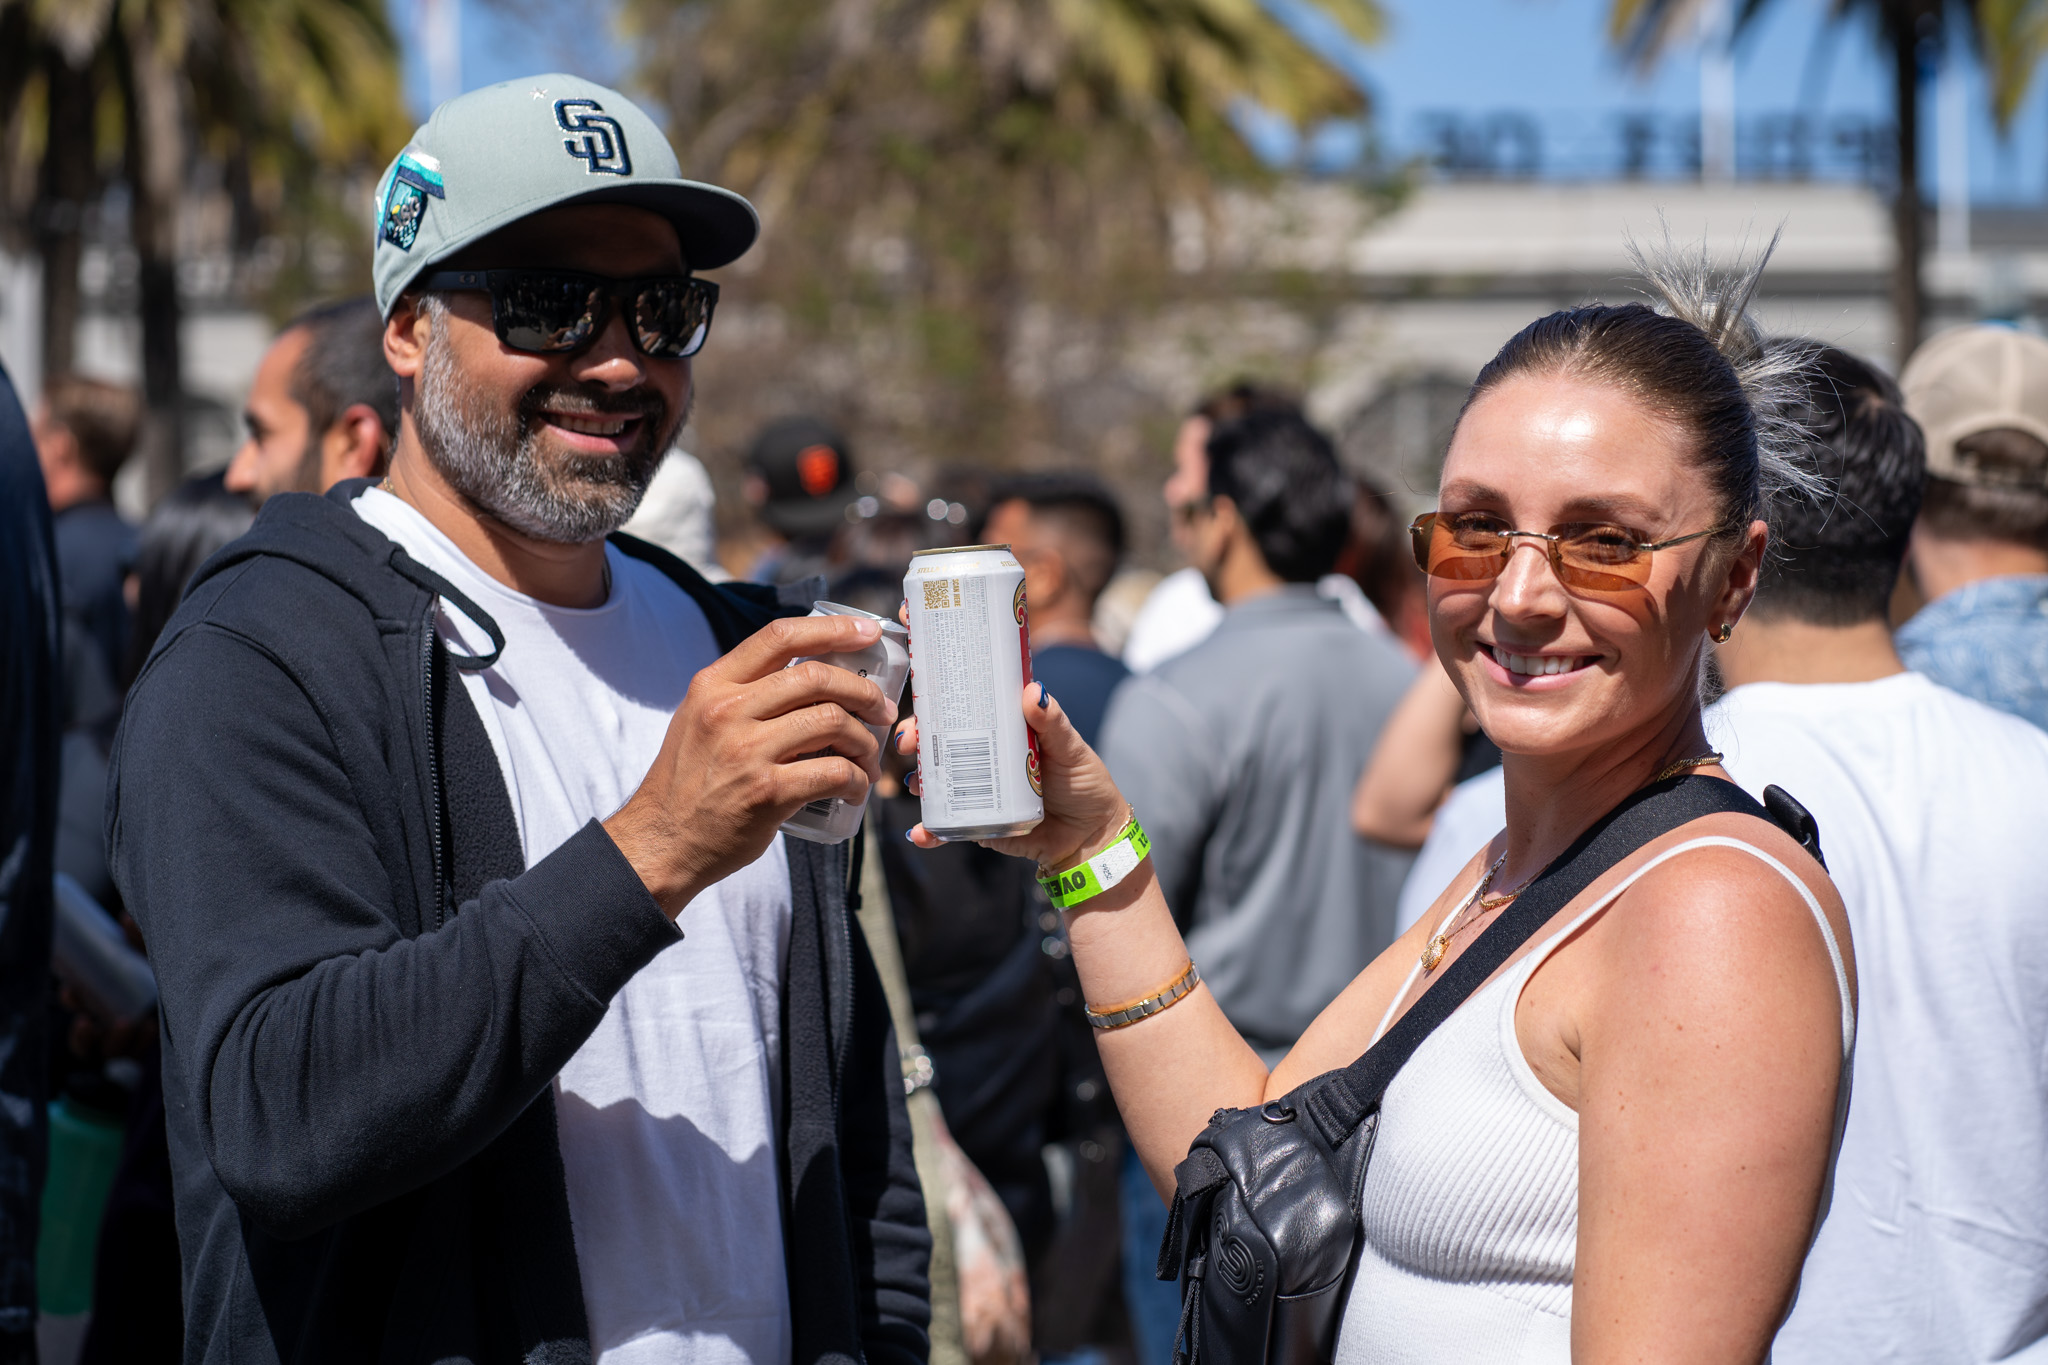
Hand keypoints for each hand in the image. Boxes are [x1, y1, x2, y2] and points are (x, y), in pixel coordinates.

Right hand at [606, 614, 895, 914]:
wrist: (662, 841)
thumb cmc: (689, 781)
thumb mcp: (700, 718)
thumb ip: (744, 694)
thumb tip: (813, 678)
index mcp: (713, 684)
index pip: (779, 636)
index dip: (832, 629)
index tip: (867, 633)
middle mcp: (727, 710)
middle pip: (816, 677)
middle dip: (862, 691)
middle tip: (881, 709)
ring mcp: (747, 750)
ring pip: (833, 722)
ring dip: (864, 740)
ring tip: (868, 757)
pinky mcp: (767, 792)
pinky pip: (834, 772)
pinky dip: (857, 780)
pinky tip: (856, 788)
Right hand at [895, 682, 1130, 873]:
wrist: (1093, 838)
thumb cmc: (1084, 784)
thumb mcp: (1070, 748)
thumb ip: (1052, 722)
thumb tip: (1033, 691)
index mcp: (1003, 732)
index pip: (963, 711)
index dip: (936, 704)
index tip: (921, 702)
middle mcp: (986, 759)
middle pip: (941, 744)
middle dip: (917, 741)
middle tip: (910, 744)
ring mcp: (979, 792)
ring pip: (938, 783)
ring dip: (919, 782)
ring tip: (916, 784)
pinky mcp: (979, 823)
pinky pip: (948, 826)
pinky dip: (931, 831)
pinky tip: (922, 833)